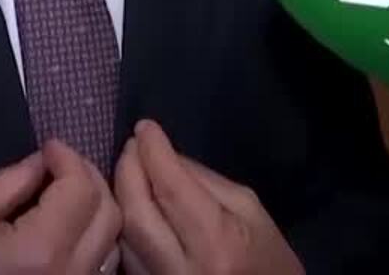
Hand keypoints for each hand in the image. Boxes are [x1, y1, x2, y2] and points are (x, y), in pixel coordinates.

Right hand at [0, 140, 119, 274]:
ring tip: (68, 192)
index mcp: (41, 249)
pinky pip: (102, 266)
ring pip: (114, 241)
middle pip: (108, 212)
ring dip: (97, 208)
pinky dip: (95, 238)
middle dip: (88, 177)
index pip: (81, 189)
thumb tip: (41, 162)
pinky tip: (71, 227)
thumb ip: (8, 184)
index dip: (69, 158)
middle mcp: (73, 272)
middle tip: (60, 164)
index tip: (49, 147)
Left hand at [112, 120, 301, 274]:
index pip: (172, 189)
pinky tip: (132, 202)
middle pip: (136, 214)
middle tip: (133, 146)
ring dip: (120, 196)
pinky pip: (126, 254)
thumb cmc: (268, 258)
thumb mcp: (249, 210)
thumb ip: (204, 181)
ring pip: (124, 236)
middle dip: (128, 171)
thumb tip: (163, 157)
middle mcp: (181, 271)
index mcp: (217, 246)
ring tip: (130, 168)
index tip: (145, 128)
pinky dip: (125, 223)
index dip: (153, 152)